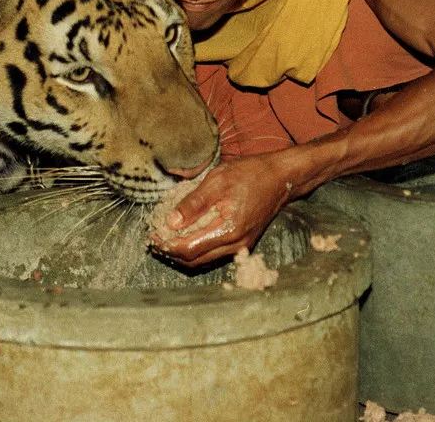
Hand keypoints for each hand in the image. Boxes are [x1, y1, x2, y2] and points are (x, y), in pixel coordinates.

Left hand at [151, 152, 293, 267]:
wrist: (281, 177)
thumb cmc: (251, 174)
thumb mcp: (217, 181)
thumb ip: (193, 204)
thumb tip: (171, 223)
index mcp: (228, 230)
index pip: (189, 249)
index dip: (167, 245)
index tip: (153, 235)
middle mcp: (235, 245)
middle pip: (194, 260)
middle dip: (172, 251)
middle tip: (155, 237)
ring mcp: (241, 246)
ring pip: (204, 260)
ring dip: (184, 252)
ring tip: (168, 236)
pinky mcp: (243, 243)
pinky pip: (214, 253)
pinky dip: (198, 248)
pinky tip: (188, 234)